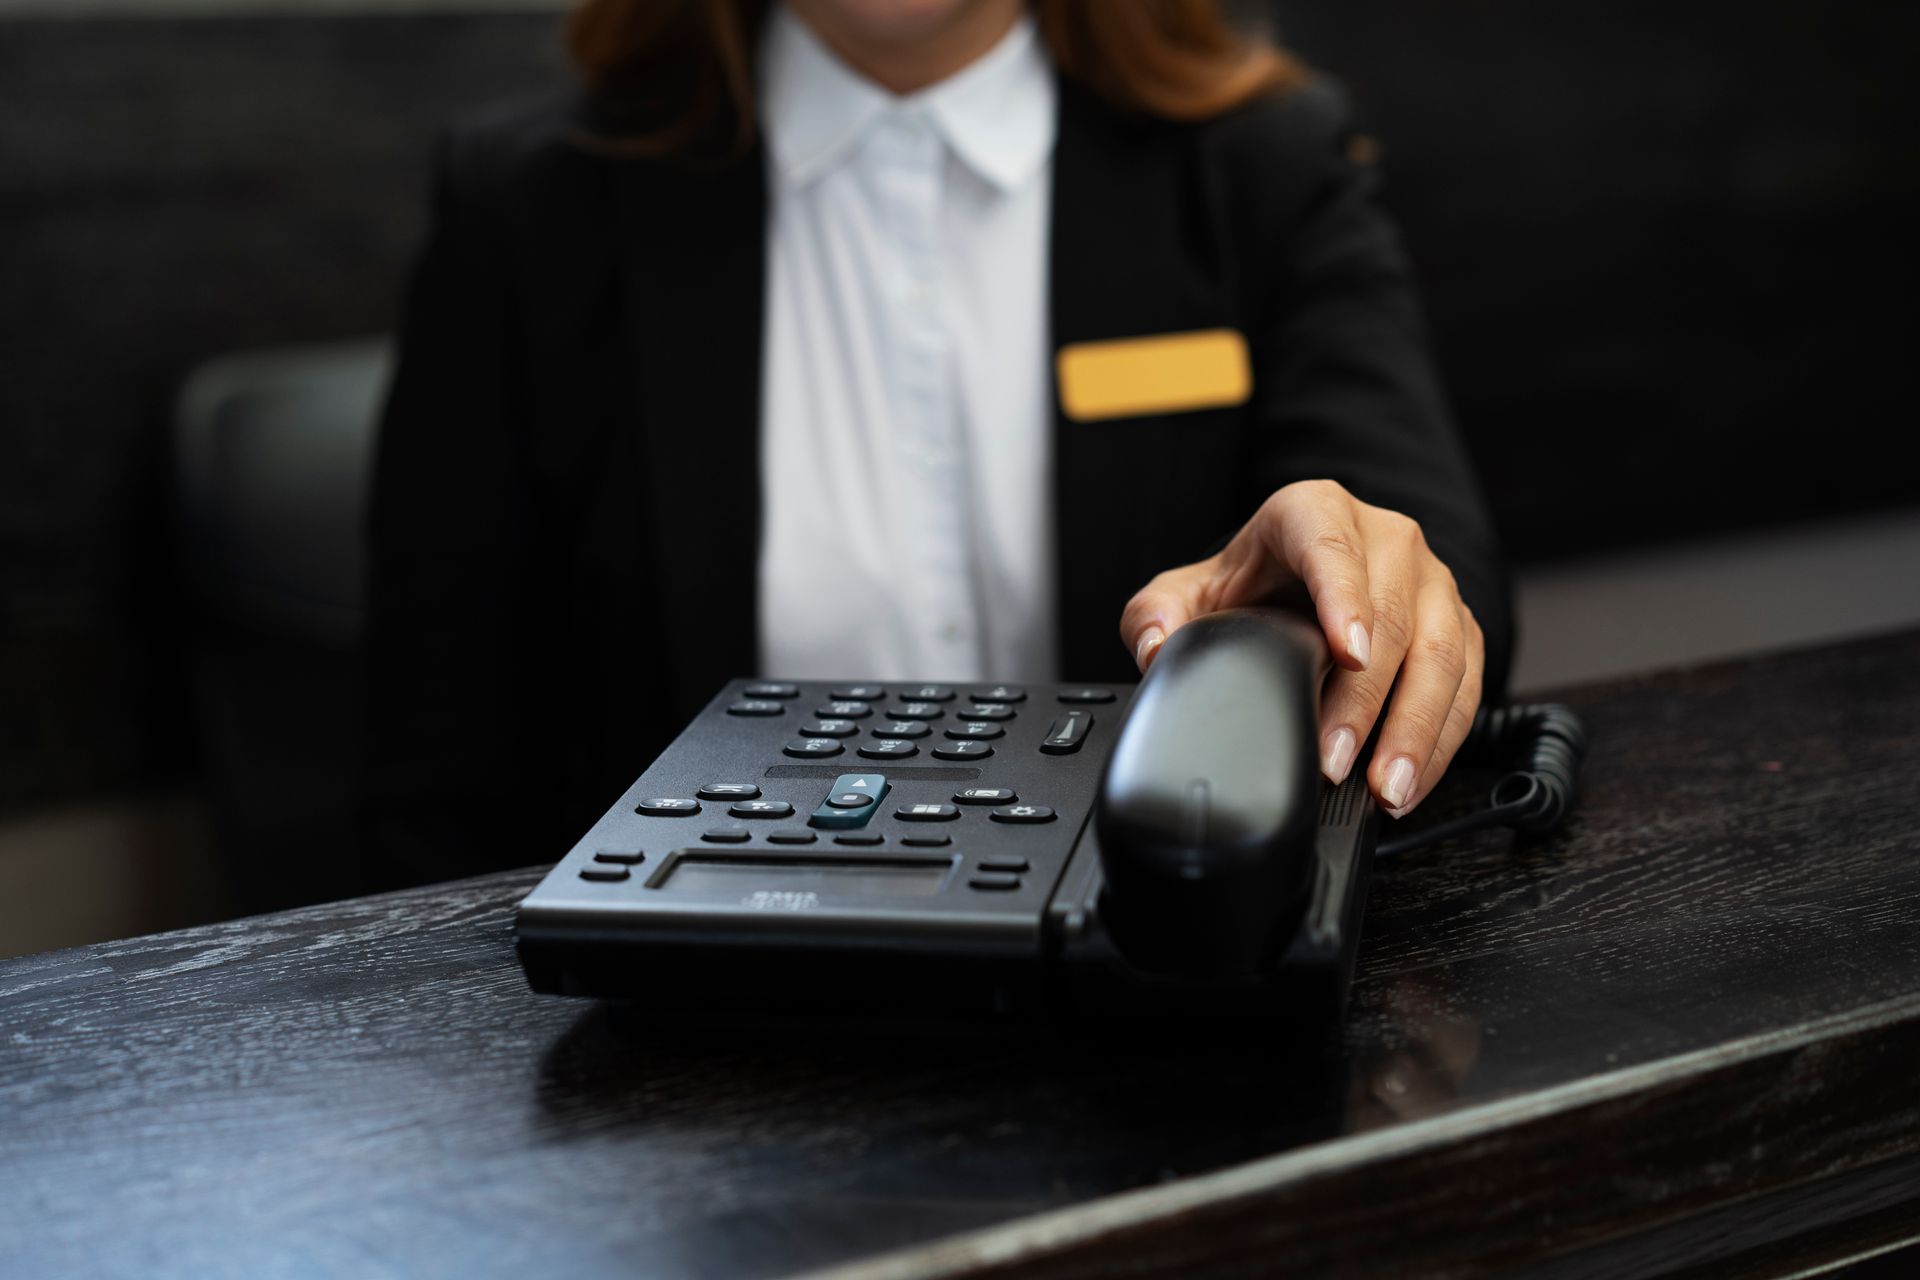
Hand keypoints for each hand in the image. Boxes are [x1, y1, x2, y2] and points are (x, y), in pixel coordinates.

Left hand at [1118, 479, 1483, 816]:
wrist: (1302, 583)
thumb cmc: (1252, 586)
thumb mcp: (1190, 592)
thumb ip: (1154, 615)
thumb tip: (1152, 649)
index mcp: (1314, 513)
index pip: (1332, 547)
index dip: (1343, 597)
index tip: (1347, 653)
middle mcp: (1386, 538)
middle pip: (1391, 617)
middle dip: (1366, 700)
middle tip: (1336, 762)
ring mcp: (1431, 582)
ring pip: (1441, 654)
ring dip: (1415, 729)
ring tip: (1385, 788)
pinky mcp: (1459, 626)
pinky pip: (1467, 684)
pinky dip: (1441, 739)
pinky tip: (1411, 781)